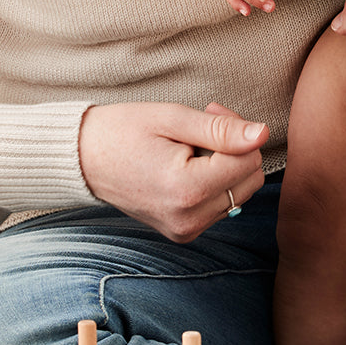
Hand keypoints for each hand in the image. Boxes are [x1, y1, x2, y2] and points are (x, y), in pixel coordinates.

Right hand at [78, 101, 267, 241]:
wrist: (84, 159)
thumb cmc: (124, 131)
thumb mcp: (173, 118)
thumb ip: (221, 129)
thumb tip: (261, 134)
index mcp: (186, 190)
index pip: (248, 159)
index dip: (237, 129)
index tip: (212, 111)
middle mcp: (188, 219)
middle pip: (250, 180)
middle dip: (236, 149)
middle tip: (204, 126)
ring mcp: (185, 230)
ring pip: (240, 193)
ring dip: (226, 166)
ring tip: (192, 145)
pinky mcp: (183, 232)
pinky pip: (221, 205)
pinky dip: (214, 182)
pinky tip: (188, 164)